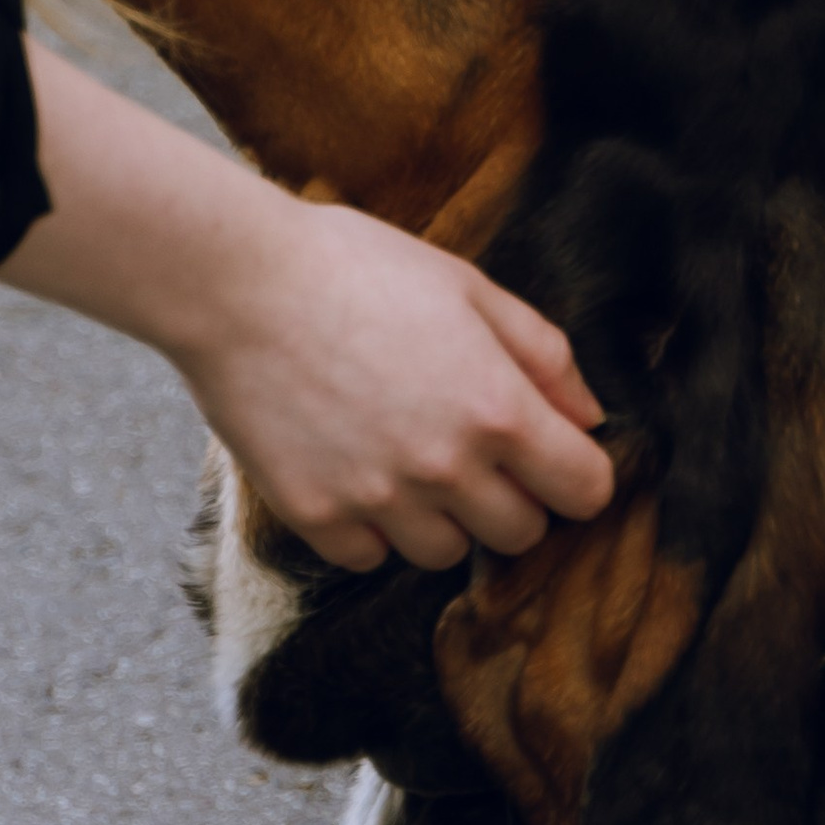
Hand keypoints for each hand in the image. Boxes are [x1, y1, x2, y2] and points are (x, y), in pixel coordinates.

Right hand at [166, 193, 612, 574]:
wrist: (235, 281)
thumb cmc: (356, 267)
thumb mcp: (469, 287)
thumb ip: (543, 354)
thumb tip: (589, 417)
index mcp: (498, 408)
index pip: (585, 491)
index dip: (577, 472)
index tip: (552, 454)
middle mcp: (446, 468)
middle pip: (522, 534)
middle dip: (512, 496)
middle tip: (474, 449)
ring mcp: (378, 499)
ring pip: (446, 554)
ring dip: (442, 517)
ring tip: (409, 456)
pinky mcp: (316, 516)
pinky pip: (370, 557)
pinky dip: (371, 528)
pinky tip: (355, 469)